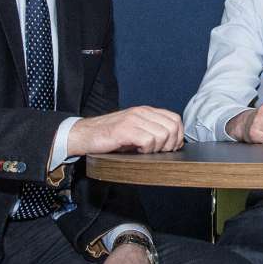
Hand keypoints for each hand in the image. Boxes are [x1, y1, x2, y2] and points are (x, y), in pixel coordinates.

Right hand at [68, 106, 183, 154]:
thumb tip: (173, 143)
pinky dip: (146, 149)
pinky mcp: (124, 129)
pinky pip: (148, 140)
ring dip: (156, 148)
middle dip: (170, 144)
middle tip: (158, 152)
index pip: (175, 119)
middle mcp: (141, 112)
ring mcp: (133, 120)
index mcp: (146, 111)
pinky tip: (137, 151)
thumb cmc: (109, 136)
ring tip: (144, 151)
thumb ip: (152, 131)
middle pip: (172, 127)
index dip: (178, 136)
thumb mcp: (134, 129)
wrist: (84, 135)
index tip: (171, 147)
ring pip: (162, 135)